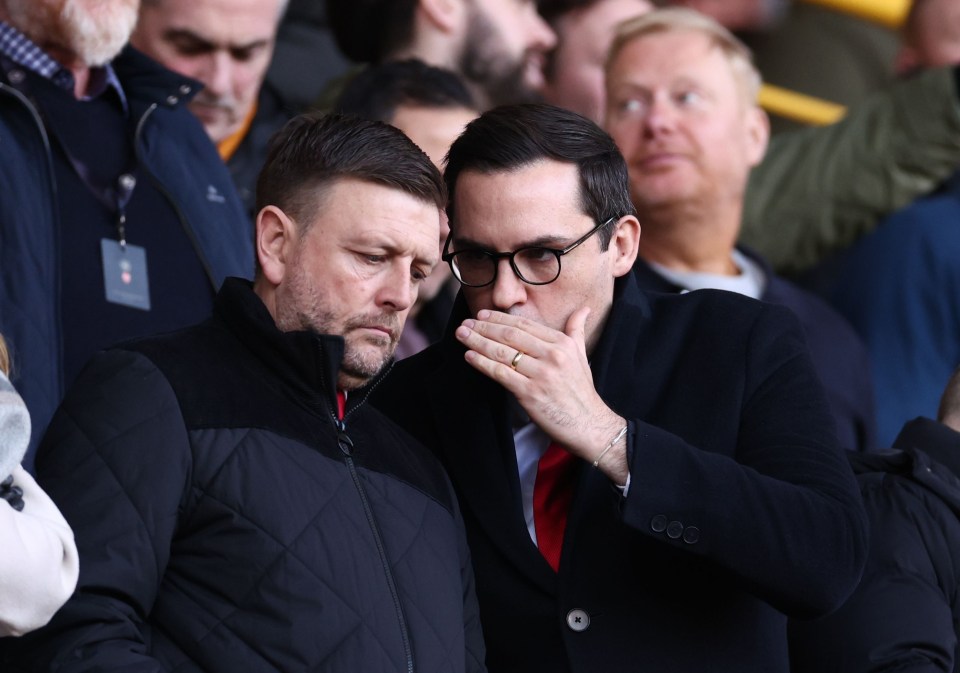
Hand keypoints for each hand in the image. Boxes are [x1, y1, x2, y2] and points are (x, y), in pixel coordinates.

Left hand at [455, 308, 628, 484]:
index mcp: (562, 344)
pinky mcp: (530, 393)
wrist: (589, 425)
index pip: (524, 325)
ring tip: (462, 335)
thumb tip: (584, 309)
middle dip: (483, 327)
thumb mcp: (582, 356)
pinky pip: (500, 374)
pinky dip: (482, 363)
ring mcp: (540, 374)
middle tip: (465, 323)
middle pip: (510, 335)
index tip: (482, 315)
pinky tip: (469, 356)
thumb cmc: (581, 391)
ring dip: (477, 342)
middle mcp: (552, 356)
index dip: (499, 319)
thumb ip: (576, 330)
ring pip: (502, 353)